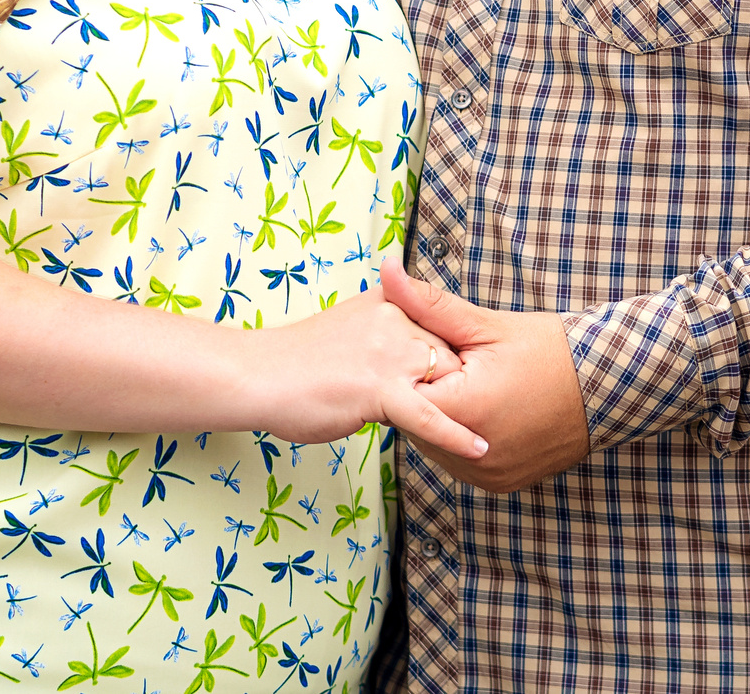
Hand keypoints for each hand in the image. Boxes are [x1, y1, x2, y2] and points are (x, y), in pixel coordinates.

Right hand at [243, 288, 488, 457]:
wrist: (257, 375)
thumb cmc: (298, 361)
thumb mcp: (352, 326)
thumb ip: (386, 327)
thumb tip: (413, 347)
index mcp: (389, 301)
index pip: (442, 327)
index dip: (452, 361)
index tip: (474, 381)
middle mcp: (395, 318)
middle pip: (451, 355)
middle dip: (460, 386)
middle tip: (479, 412)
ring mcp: (389, 352)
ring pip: (447, 381)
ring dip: (463, 408)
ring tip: (492, 432)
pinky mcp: (380, 388)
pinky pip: (428, 415)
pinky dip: (455, 434)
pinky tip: (478, 448)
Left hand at [382, 261, 590, 493]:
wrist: (608, 385)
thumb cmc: (550, 351)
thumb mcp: (487, 325)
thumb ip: (429, 305)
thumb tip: (386, 273)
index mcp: (466, 412)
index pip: (403, 397)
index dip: (413, 371)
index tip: (431, 355)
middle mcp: (474, 454)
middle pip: (418, 425)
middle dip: (427, 395)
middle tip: (456, 369)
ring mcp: (487, 474)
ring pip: (437, 446)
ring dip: (444, 420)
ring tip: (473, 389)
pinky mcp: (500, 483)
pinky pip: (462, 461)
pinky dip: (464, 439)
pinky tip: (485, 412)